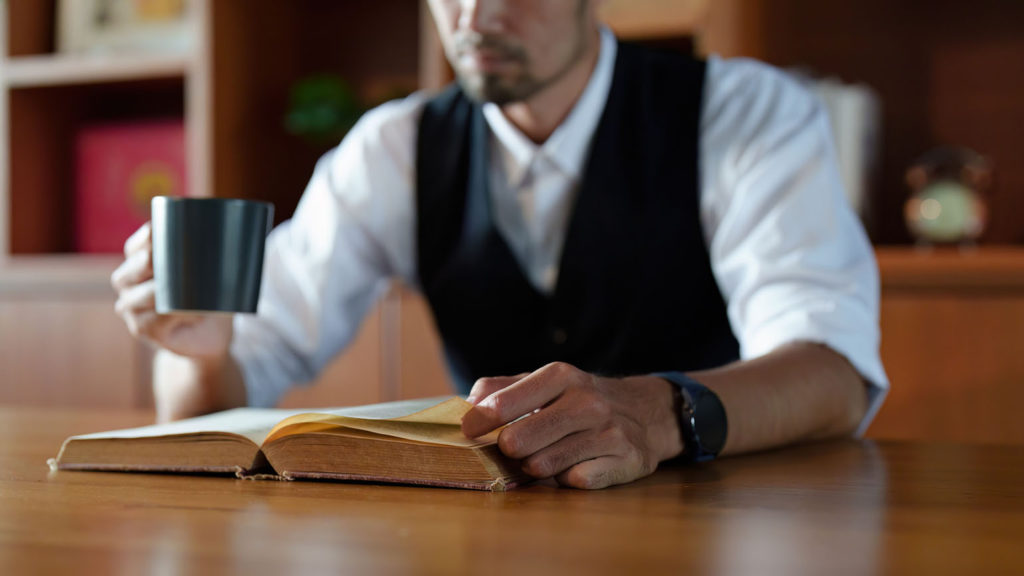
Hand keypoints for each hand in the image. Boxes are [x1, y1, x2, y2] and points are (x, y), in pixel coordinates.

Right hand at [111, 223, 232, 359]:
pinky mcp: (142, 329)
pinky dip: (177, 315)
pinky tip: (193, 314)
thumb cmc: (210, 297)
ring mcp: (130, 306)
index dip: (155, 235)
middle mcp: (127, 280)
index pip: (140, 243)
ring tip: (196, 292)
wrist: (209, 338)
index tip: (180, 232)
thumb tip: (237, 229)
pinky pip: (156, 319)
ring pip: (147, 292)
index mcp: (138, 259)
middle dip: (165, 259)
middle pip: (142, 263)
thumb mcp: (210, 271)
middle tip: (195, 262)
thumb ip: (214, 251)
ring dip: (173, 291)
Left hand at [461, 362, 682, 488]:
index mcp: (560, 375)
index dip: (478, 422)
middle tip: (514, 448)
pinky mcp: (625, 459)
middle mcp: (586, 401)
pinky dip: (567, 479)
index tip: (468, 431)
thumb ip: (501, 388)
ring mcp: (608, 431)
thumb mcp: (544, 382)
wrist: (645, 412)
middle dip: (508, 450)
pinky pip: (575, 481)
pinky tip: (575, 465)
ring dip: (536, 467)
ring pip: (543, 465)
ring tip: (545, 456)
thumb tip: (467, 405)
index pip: (503, 403)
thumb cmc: (579, 400)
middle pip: (518, 441)